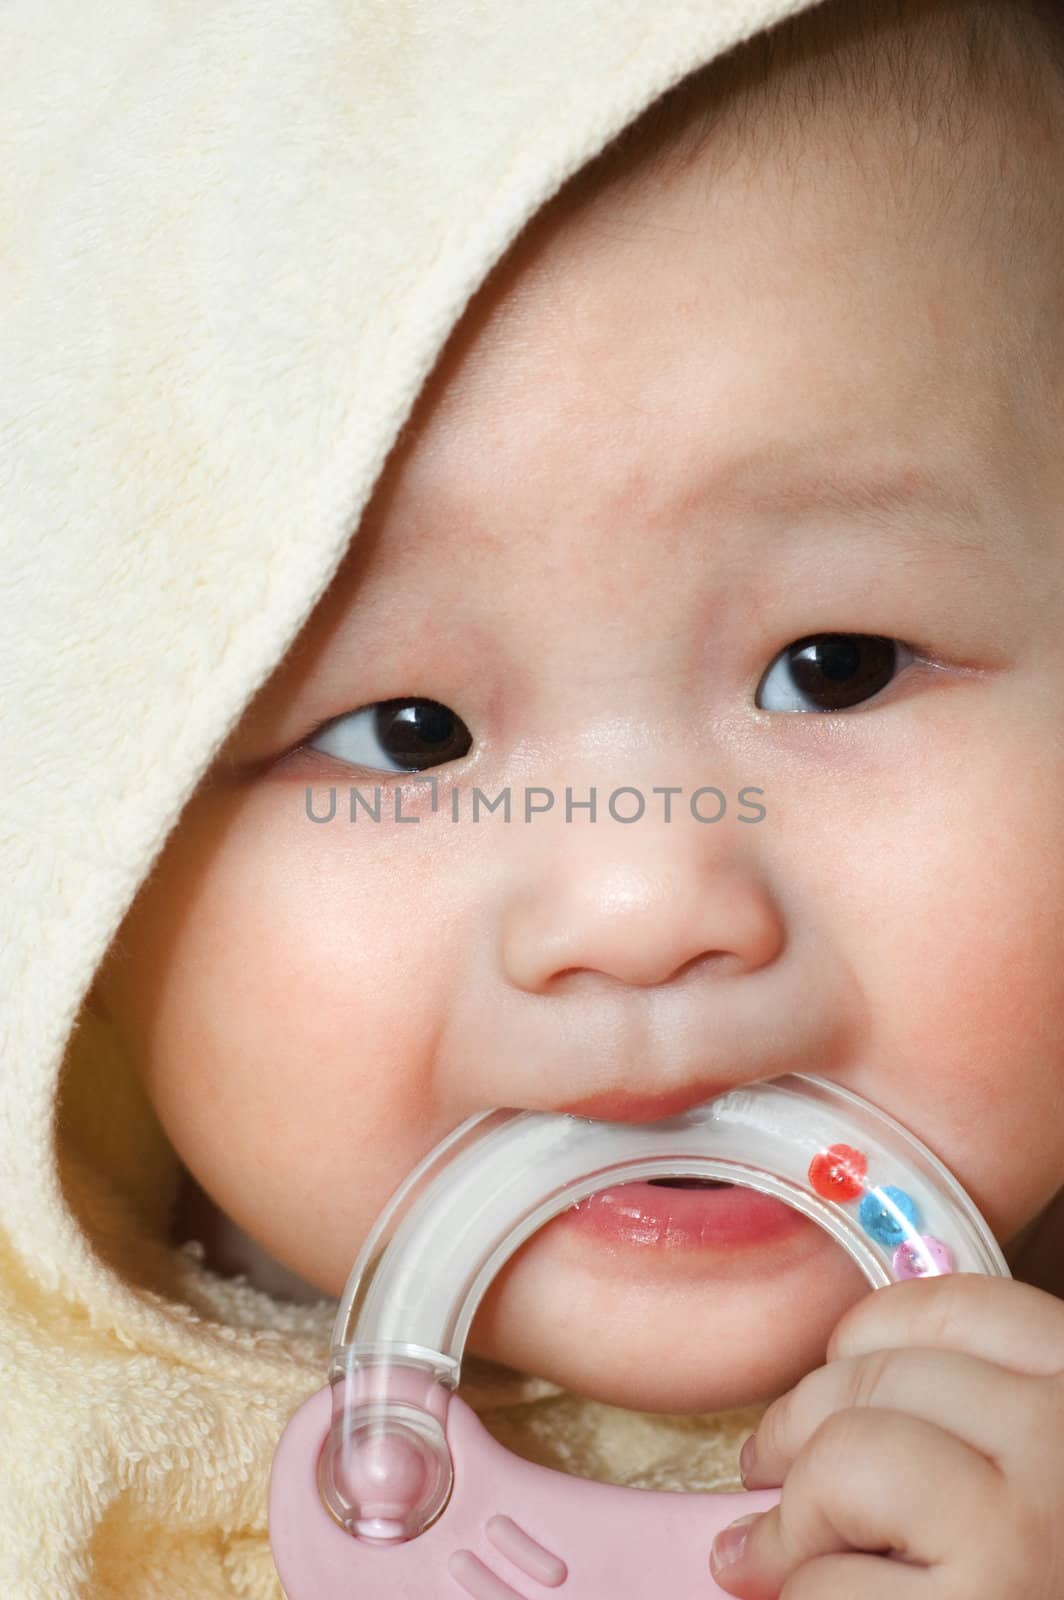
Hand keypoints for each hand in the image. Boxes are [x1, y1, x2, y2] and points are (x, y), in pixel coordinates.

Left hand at [708, 1273, 1063, 1597]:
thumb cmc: (1047, 1575)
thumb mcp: (1048, 1486)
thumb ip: (982, 1429)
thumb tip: (840, 1374)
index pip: (961, 1308)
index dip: (870, 1338)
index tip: (838, 1377)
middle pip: (877, 1377)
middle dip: (797, 1428)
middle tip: (766, 1470)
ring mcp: (1022, 1537)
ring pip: (842, 1464)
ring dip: (792, 1521)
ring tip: (769, 1556)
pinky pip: (827, 1584)